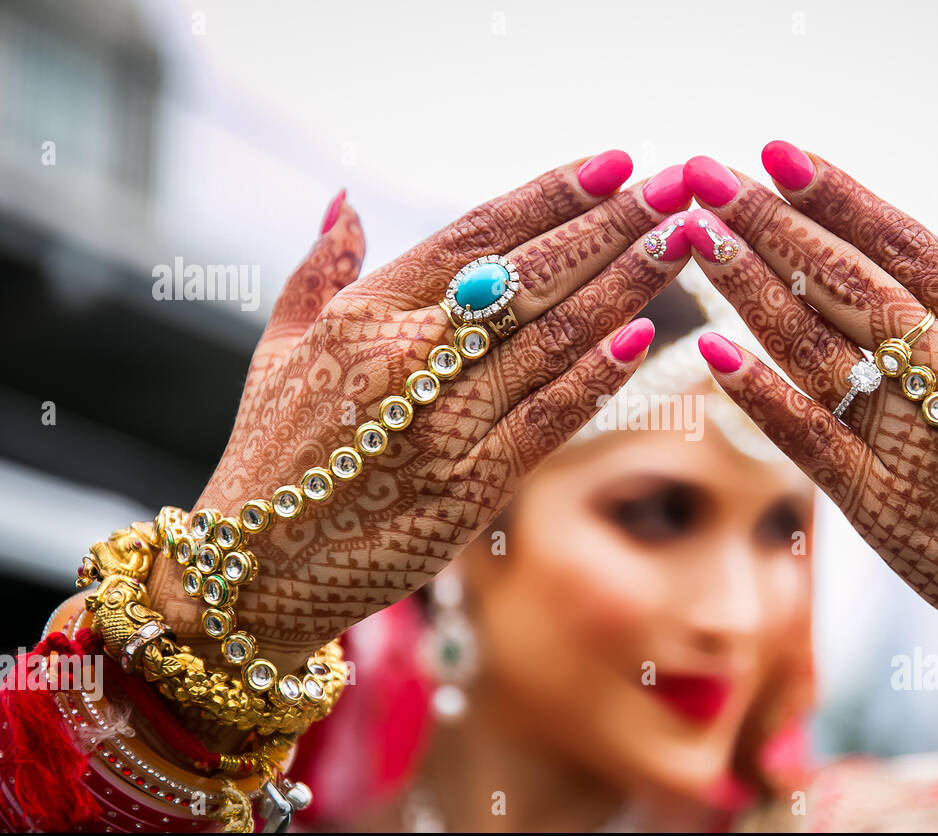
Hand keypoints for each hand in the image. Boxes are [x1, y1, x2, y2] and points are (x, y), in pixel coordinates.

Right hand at [147, 153, 691, 674]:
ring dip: (626, 286)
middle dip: (611, 226)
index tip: (613, 163)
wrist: (256, 570)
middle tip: (675, 185)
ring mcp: (442, 423)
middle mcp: (406, 359)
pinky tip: (644, 335)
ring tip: (681, 242)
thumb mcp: (276, 349)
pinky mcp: (471, 486)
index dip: (551, 195)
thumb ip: (319, 270)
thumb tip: (346, 199)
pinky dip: (598, 376)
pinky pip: (550, 418)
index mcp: (363, 315)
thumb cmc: (268, 455)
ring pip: (553, 340)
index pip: (476, 234)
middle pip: (530, 276)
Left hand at [682, 148, 937, 771]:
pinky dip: (755, 391)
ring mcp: (913, 441)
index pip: (904, 243)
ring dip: (746, 286)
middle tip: (702, 174)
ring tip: (693, 234)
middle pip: (843, 281)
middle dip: (766, 221)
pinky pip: (805, 436)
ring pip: (813, 346)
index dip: (834, 196)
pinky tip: (709, 346)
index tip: (775, 153)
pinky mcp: (879, 506)